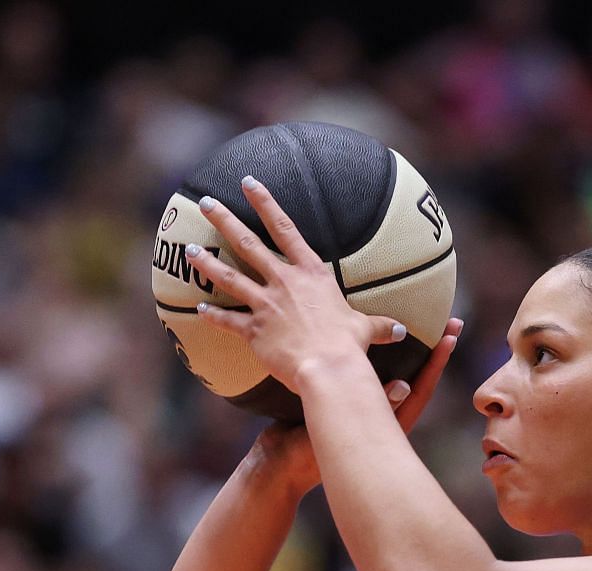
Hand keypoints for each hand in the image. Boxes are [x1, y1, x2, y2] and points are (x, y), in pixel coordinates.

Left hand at [186, 176, 408, 390]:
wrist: (329, 367)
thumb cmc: (349, 346)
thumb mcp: (367, 331)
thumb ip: (380, 327)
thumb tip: (402, 331)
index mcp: (311, 274)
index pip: (285, 228)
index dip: (265, 203)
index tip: (248, 182)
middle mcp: (284, 282)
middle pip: (248, 243)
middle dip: (224, 220)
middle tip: (206, 202)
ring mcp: (266, 304)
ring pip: (228, 276)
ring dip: (206, 262)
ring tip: (189, 249)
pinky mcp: (254, 330)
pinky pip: (227, 320)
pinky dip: (211, 315)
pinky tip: (197, 307)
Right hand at [251, 317, 461, 500]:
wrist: (278, 466)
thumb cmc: (306, 456)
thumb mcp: (337, 432)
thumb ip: (372, 411)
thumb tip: (404, 388)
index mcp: (385, 425)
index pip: (420, 389)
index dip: (435, 362)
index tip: (451, 336)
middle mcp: (382, 416)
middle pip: (416, 377)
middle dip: (431, 350)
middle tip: (450, 321)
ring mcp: (366, 411)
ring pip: (397, 375)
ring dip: (411, 351)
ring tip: (423, 323)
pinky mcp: (348, 406)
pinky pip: (371, 376)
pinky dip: (381, 356)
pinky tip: (380, 338)